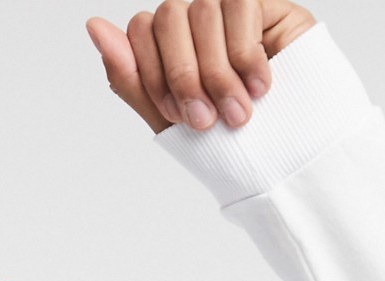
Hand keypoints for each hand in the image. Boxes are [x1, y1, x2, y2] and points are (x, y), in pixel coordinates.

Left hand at [87, 0, 316, 133]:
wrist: (292, 161)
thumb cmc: (231, 146)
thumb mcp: (170, 121)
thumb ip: (131, 77)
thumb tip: (92, 25)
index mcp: (173, 46)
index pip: (141, 30)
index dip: (154, 73)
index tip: (178, 117)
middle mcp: (201, 22)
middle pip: (169, 15)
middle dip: (183, 75)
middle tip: (206, 121)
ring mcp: (235, 9)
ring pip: (204, 8)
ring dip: (218, 72)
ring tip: (239, 115)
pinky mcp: (270, 5)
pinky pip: (242, 4)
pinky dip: (246, 53)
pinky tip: (261, 87)